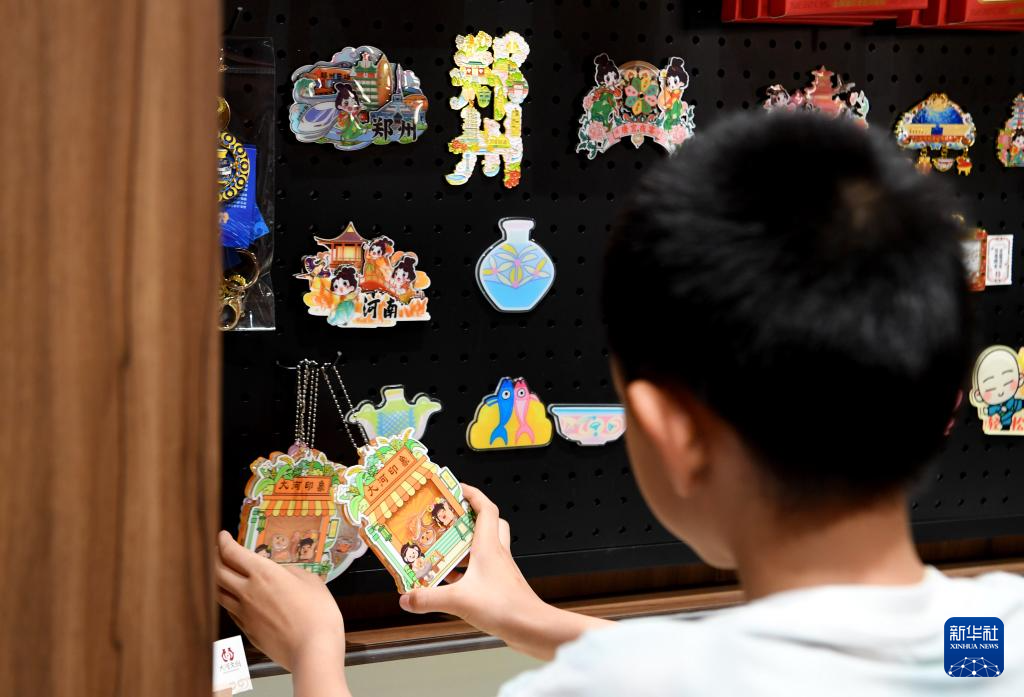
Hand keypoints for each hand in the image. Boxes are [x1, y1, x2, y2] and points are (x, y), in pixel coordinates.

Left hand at [215, 532, 344, 677]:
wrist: (313, 649)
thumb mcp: (311, 581)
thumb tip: (282, 572)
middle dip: (214, 558)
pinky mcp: (247, 631)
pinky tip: (235, 599)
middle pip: (217, 572)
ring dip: (216, 580)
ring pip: (219, 593)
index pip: (232, 553)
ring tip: (221, 574)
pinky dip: (228, 600)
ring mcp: (244, 613)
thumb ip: (291, 572)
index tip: (223, 536)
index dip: (224, 542)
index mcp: (263, 573)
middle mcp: (247, 592)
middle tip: (218, 552)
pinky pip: (230, 611)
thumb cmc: (318, 612)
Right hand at [398, 486, 610, 658]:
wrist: (531, 627)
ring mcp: (501, 569)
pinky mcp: (502, 585)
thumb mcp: (457, 601)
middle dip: (469, 518)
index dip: (472, 494)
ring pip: (486, 546)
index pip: (485, 508)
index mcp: (489, 546)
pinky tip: (453, 584)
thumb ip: (428, 598)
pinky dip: (469, 571)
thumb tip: (406, 598)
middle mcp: (497, 554)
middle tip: (448, 521)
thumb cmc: (504, 607)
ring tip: (444, 552)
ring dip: (467, 546)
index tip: (456, 488)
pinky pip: (484, 569)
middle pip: (489, 523)